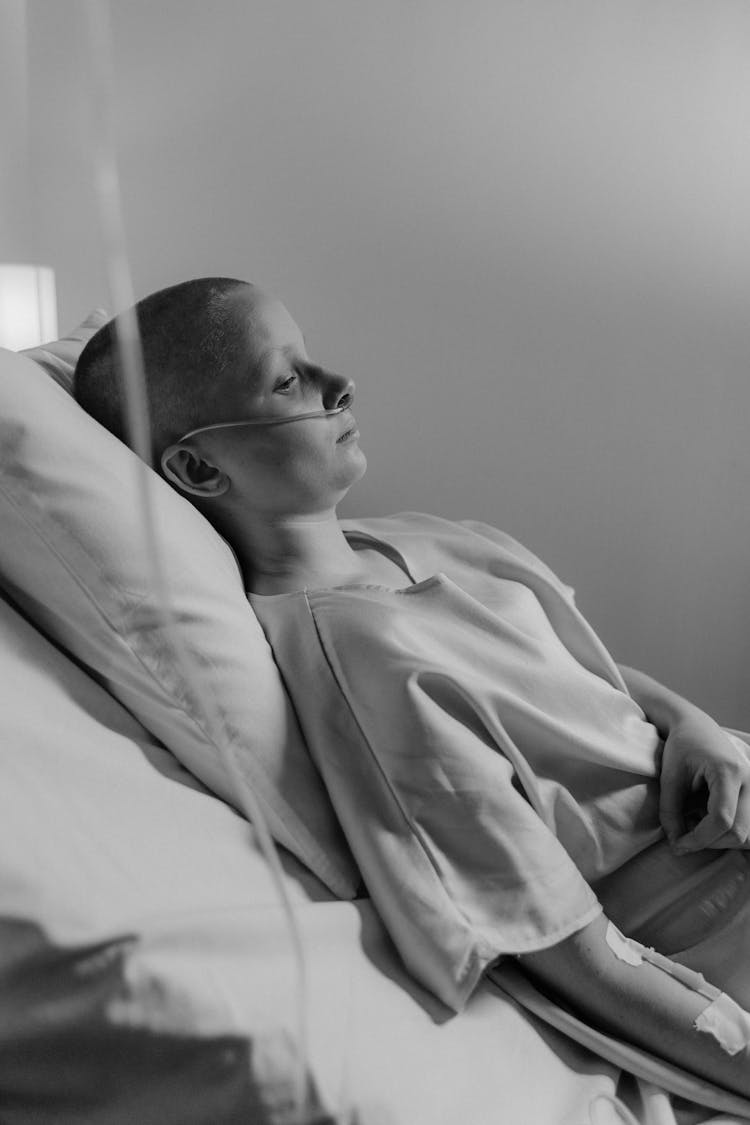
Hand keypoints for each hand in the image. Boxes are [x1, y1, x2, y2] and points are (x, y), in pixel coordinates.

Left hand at [659, 712, 749, 851]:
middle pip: (739, 831)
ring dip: (721, 839)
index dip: (699, 839)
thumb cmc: (681, 747)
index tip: (678, 845)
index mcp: (728, 771)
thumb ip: (670, 811)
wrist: (696, 726)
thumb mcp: (669, 777)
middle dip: (710, 842)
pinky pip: (748, 824)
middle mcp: (749, 779)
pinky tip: (706, 821)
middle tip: (683, 836)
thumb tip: (677, 844)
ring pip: (748, 833)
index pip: (722, 819)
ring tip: (695, 824)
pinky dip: (728, 831)